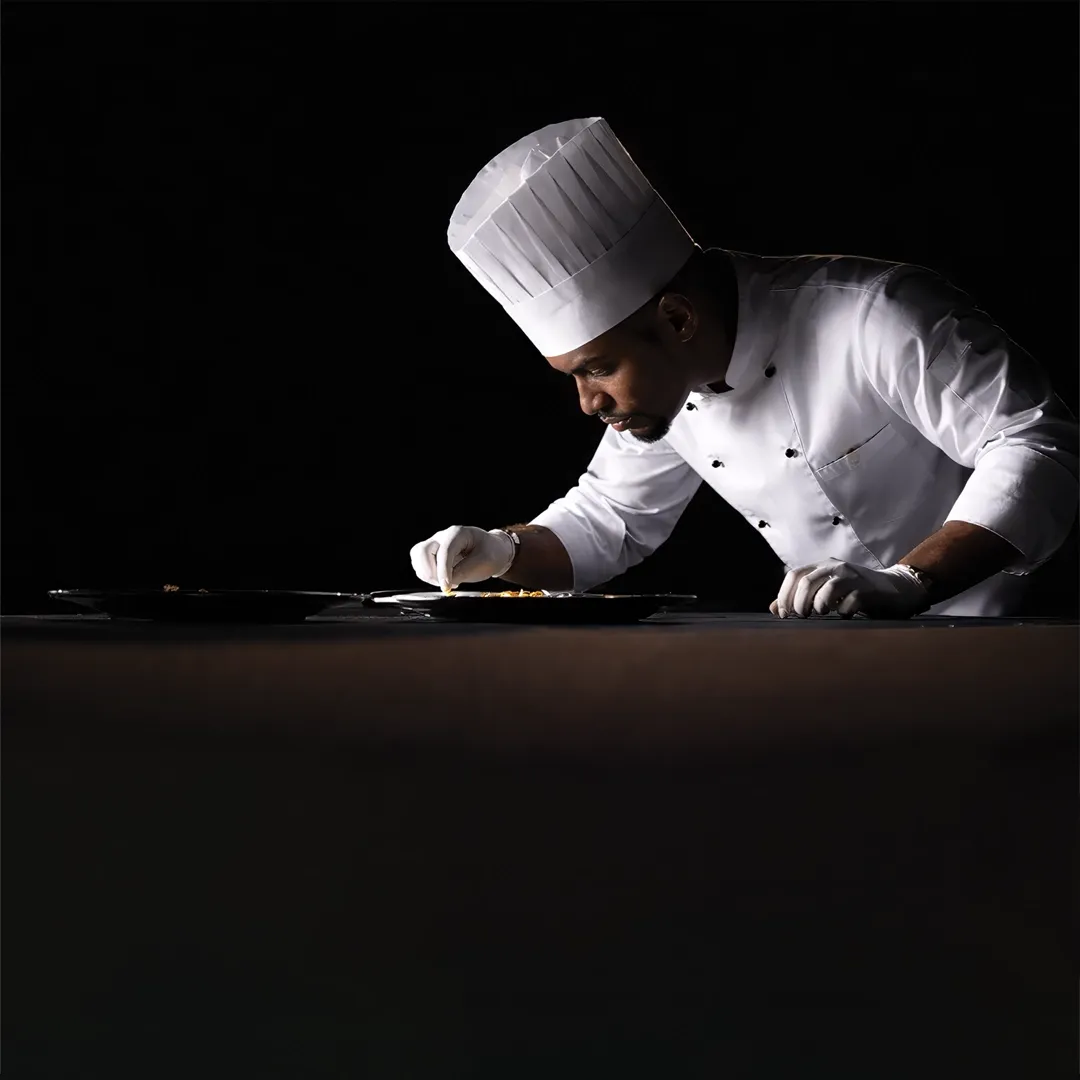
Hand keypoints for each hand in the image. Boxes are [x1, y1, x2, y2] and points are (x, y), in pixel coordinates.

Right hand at [409, 526, 516, 591]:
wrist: (492, 551)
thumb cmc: (490, 554)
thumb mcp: (485, 563)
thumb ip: (465, 571)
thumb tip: (447, 582)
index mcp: (458, 533)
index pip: (444, 551)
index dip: (443, 571)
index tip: (447, 587)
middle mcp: (443, 536)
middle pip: (422, 551)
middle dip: (430, 572)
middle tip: (446, 585)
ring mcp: (435, 544)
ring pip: (417, 557)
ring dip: (427, 574)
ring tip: (445, 582)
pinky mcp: (432, 554)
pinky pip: (420, 564)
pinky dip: (427, 575)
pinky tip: (442, 579)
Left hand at [770, 559, 929, 618]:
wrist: (896, 589)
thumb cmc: (855, 592)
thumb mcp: (826, 590)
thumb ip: (801, 597)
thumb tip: (773, 608)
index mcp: (823, 565)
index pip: (794, 574)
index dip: (784, 594)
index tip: (783, 613)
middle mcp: (836, 567)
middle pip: (807, 581)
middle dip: (798, 602)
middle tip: (801, 617)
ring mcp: (853, 577)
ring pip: (827, 588)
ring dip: (818, 605)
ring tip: (819, 614)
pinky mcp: (869, 591)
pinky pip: (850, 602)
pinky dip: (842, 612)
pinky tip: (843, 615)